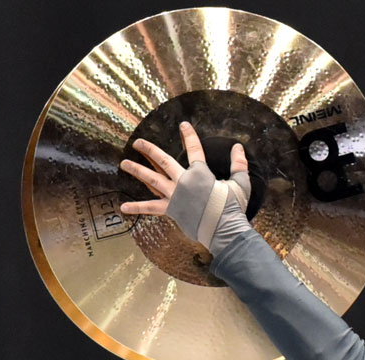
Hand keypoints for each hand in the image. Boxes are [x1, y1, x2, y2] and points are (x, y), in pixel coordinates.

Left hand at [119, 121, 247, 215]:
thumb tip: (239, 147)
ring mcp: (175, 195)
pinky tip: (123, 207)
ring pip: (152, 179)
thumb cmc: (233, 207)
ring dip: (137, 170)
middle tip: (138, 142)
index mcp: (201, 173)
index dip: (189, 136)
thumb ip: (239, 164)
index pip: (194, 149)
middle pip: (163, 161)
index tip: (183, 125)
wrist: (223, 229)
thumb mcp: (241, 184)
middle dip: (150, 150)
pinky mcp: (171, 210)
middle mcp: (184, 181)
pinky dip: (137, 207)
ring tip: (124, 163)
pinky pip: (151, 207)